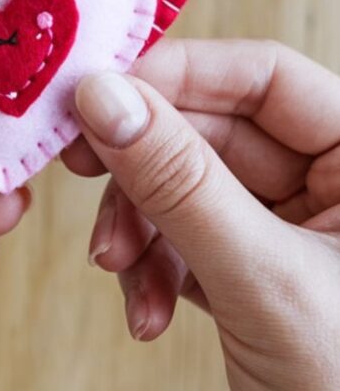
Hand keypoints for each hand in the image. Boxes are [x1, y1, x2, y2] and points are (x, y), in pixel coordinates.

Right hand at [69, 40, 339, 390]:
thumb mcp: (262, 281)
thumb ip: (180, 182)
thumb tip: (102, 95)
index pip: (265, 77)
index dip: (179, 75)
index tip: (95, 92)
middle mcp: (334, 186)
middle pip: (215, 131)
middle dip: (144, 166)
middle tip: (75, 166)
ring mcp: (294, 231)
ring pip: (190, 187)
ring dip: (142, 226)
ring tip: (117, 272)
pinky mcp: (258, 274)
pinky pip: (188, 240)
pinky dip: (156, 269)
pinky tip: (149, 315)